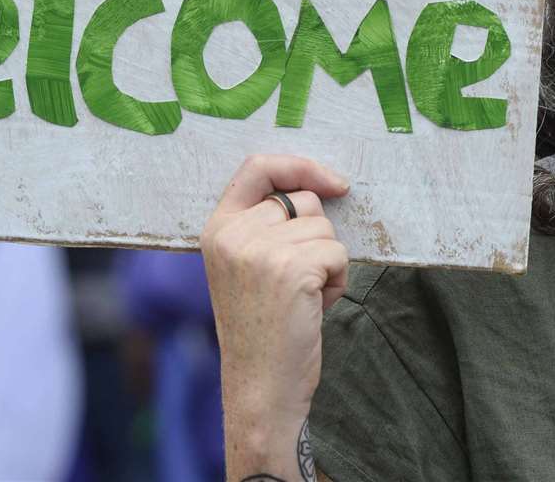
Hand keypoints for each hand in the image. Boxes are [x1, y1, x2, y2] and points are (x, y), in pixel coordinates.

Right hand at [202, 155, 349, 477]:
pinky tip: (313, 308)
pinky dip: (336, 280)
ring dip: (327, 263)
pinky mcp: (292, 267)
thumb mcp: (245, 267)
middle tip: (297, 280)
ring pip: (326, 228)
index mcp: (217, 228)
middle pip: (303, 200)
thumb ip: (264, 226)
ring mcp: (261, 249)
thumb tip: (318, 187)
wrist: (259, 389)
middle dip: (316, 236)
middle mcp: (233, 234)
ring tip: (302, 298)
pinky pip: (337, 253)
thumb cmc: (261, 331)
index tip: (332, 181)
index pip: (258, 167)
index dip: (300, 166)